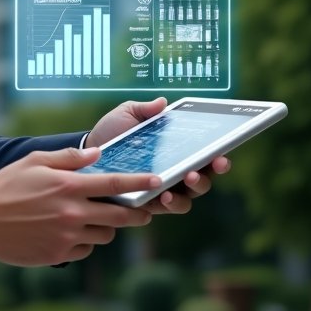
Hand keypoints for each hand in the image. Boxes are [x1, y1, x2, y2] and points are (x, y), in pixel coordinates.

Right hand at [0, 146, 157, 266]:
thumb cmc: (6, 184)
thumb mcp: (34, 161)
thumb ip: (68, 158)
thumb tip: (98, 154)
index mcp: (67, 186)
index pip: (114, 183)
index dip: (140, 183)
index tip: (159, 181)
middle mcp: (71, 212)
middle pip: (120, 215)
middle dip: (137, 213)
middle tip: (142, 211)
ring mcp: (66, 236)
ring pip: (105, 234)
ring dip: (106, 226)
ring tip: (94, 218)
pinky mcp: (58, 254)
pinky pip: (86, 249)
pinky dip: (85, 240)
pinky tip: (70, 231)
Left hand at [87, 97, 231, 214]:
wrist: (88, 152)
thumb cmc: (112, 132)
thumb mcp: (127, 115)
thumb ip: (144, 109)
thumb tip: (161, 102)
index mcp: (176, 151)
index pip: (204, 155)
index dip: (217, 156)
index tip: (222, 152)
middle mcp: (175, 173)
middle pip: (204, 179)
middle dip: (209, 174)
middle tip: (206, 165)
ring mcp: (163, 190)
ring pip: (188, 198)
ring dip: (193, 189)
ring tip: (187, 178)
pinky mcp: (148, 203)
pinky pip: (165, 208)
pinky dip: (169, 203)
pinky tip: (163, 194)